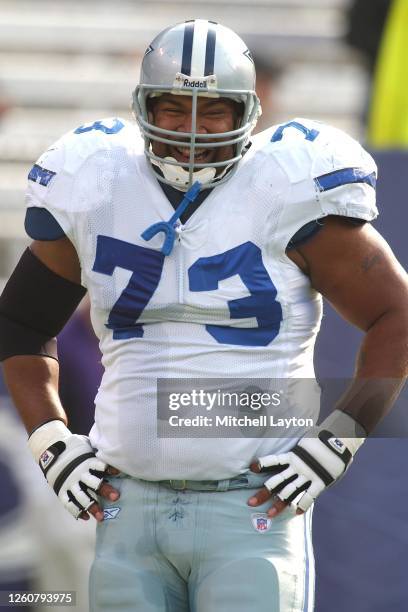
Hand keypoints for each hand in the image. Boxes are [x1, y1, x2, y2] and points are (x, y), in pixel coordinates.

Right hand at [28, 420, 119, 520]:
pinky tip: (86, 517)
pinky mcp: (61, 490)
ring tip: (102, 517)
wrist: (50, 450)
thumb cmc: (74, 447)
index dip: (109, 468)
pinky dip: (77, 511)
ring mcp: (70, 483)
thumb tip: (111, 444)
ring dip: (93, 507)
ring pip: (82, 497)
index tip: (117, 473)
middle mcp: (79, 473)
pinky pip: (69, 504)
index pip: (99, 465)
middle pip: (94, 484)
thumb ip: (96, 448)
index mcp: (87, 461)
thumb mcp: (85, 443)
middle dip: (105, 490)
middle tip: (116, 497)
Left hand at [247, 410, 365, 516]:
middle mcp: (298, 466)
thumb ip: (297, 451)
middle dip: (263, 493)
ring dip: (280, 504)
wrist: (341, 440)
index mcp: (293, 455)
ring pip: (291, 491)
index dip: (263, 463)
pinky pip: (310, 495)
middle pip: (277, 481)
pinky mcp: (321, 481)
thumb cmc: (323, 440)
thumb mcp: (306, 442)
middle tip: (250, 503)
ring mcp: (309, 474)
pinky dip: (303, 504)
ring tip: (270, 514)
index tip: (252, 468)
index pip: (274, 460)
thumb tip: (288, 453)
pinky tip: (296, 513)